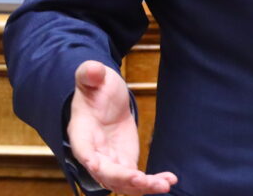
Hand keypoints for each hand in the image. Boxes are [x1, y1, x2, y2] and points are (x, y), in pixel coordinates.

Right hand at [67, 60, 177, 193]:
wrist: (105, 98)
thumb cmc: (95, 88)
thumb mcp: (92, 76)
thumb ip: (90, 74)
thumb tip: (93, 69)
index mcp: (82, 134)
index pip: (85, 152)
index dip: (94, 163)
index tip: (102, 168)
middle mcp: (94, 154)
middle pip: (106, 174)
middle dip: (124, 180)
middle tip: (144, 181)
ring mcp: (110, 161)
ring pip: (122, 183)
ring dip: (141, 187)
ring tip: (165, 185)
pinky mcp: (125, 163)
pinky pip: (137, 179)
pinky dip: (151, 183)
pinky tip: (169, 180)